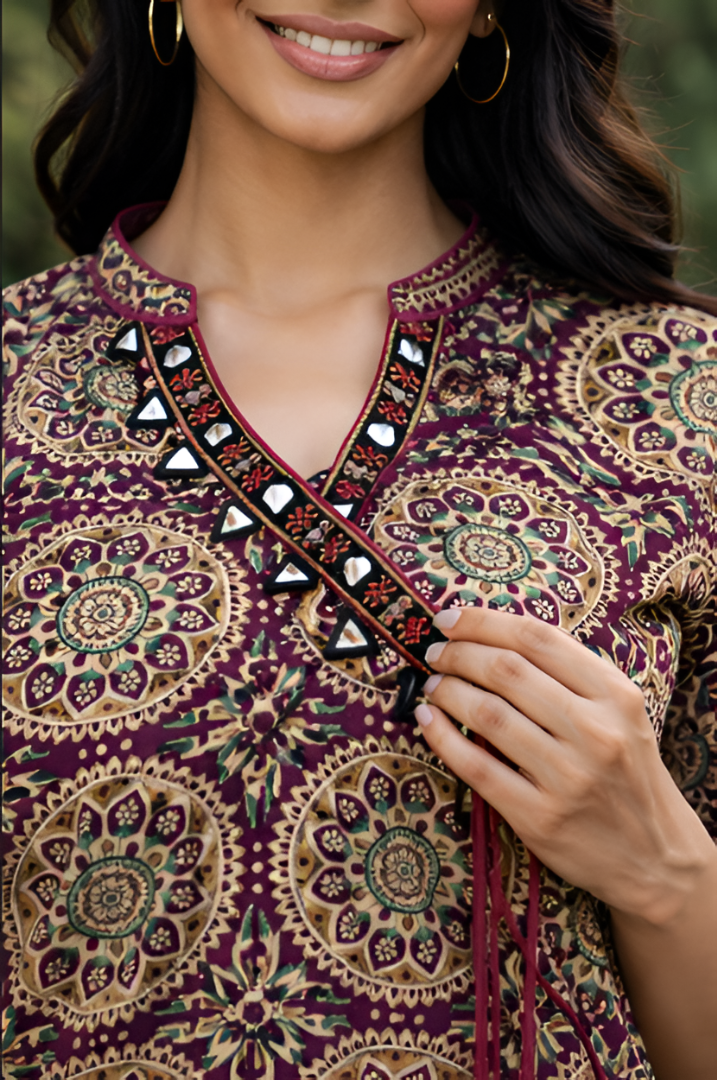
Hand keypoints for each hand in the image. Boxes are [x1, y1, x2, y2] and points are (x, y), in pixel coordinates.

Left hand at [415, 606, 713, 926]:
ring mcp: (568, 776)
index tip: (448, 618)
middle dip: (458, 654)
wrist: (655, 857)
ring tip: (432, 685)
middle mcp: (595, 731)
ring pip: (487, 714)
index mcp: (615, 695)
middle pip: (506, 670)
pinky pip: (476, 766)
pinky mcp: (540, 818)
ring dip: (446, 691)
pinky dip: (441, 737)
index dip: (483, 622)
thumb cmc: (625, 773)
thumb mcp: (619, 713)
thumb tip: (493, 635)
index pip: (538, 639)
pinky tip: (427, 720)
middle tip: (434, 653)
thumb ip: (570, 674)